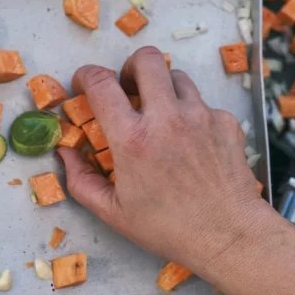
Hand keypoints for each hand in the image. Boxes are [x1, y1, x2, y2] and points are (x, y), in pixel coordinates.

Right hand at [57, 46, 263, 271]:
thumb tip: (66, 153)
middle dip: (130, 66)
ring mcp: (200, 115)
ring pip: (177, 76)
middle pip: (146, 58)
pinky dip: (191, 114)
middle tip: (128, 88)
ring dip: (162, 88)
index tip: (84, 83)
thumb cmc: (167, 228)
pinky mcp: (225, 121)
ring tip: (161, 115)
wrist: (228, 236)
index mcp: (133, 139)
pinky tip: (191, 141)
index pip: (101, 83)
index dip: (85, 75)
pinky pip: (202, 103)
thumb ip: (81, 180)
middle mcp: (167, 117)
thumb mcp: (113, 211)